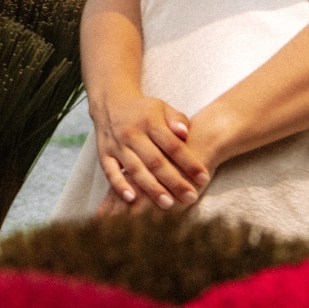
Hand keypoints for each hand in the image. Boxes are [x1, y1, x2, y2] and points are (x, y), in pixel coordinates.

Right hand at [92, 91, 209, 212]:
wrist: (110, 103)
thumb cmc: (144, 111)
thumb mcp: (162, 107)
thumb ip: (177, 120)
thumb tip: (185, 133)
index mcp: (150, 121)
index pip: (173, 146)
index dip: (189, 162)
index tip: (204, 178)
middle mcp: (132, 134)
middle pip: (156, 161)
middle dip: (174, 181)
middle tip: (191, 197)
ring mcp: (117, 145)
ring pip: (135, 170)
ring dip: (151, 188)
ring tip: (168, 204)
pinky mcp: (104, 154)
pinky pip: (111, 172)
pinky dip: (120, 186)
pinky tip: (131, 199)